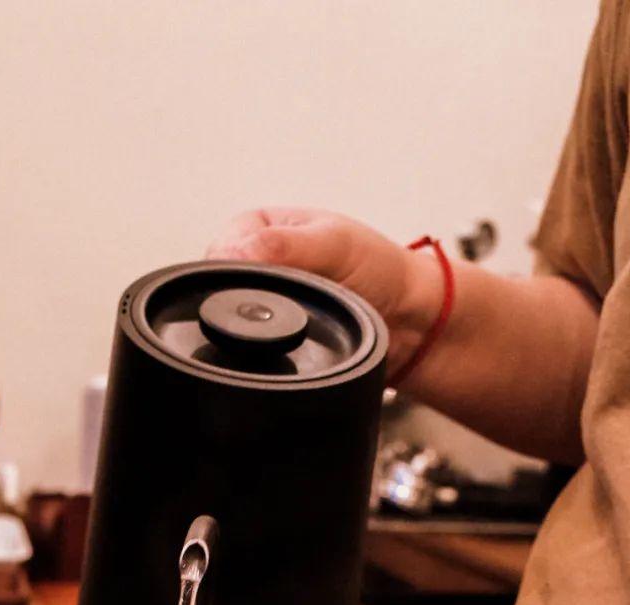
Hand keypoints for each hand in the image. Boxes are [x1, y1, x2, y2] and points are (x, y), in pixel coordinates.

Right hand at [206, 206, 442, 370]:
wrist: (410, 322)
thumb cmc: (379, 271)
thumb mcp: (332, 245)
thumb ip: (283, 246)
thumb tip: (232, 253)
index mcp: (259, 226)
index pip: (219, 249)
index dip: (229, 272)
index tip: (260, 286)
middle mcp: (255, 263)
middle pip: (218, 288)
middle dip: (241, 302)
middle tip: (281, 308)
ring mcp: (262, 303)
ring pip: (230, 321)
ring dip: (251, 330)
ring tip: (289, 326)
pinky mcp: (270, 340)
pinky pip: (248, 350)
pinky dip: (261, 352)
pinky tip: (280, 349)